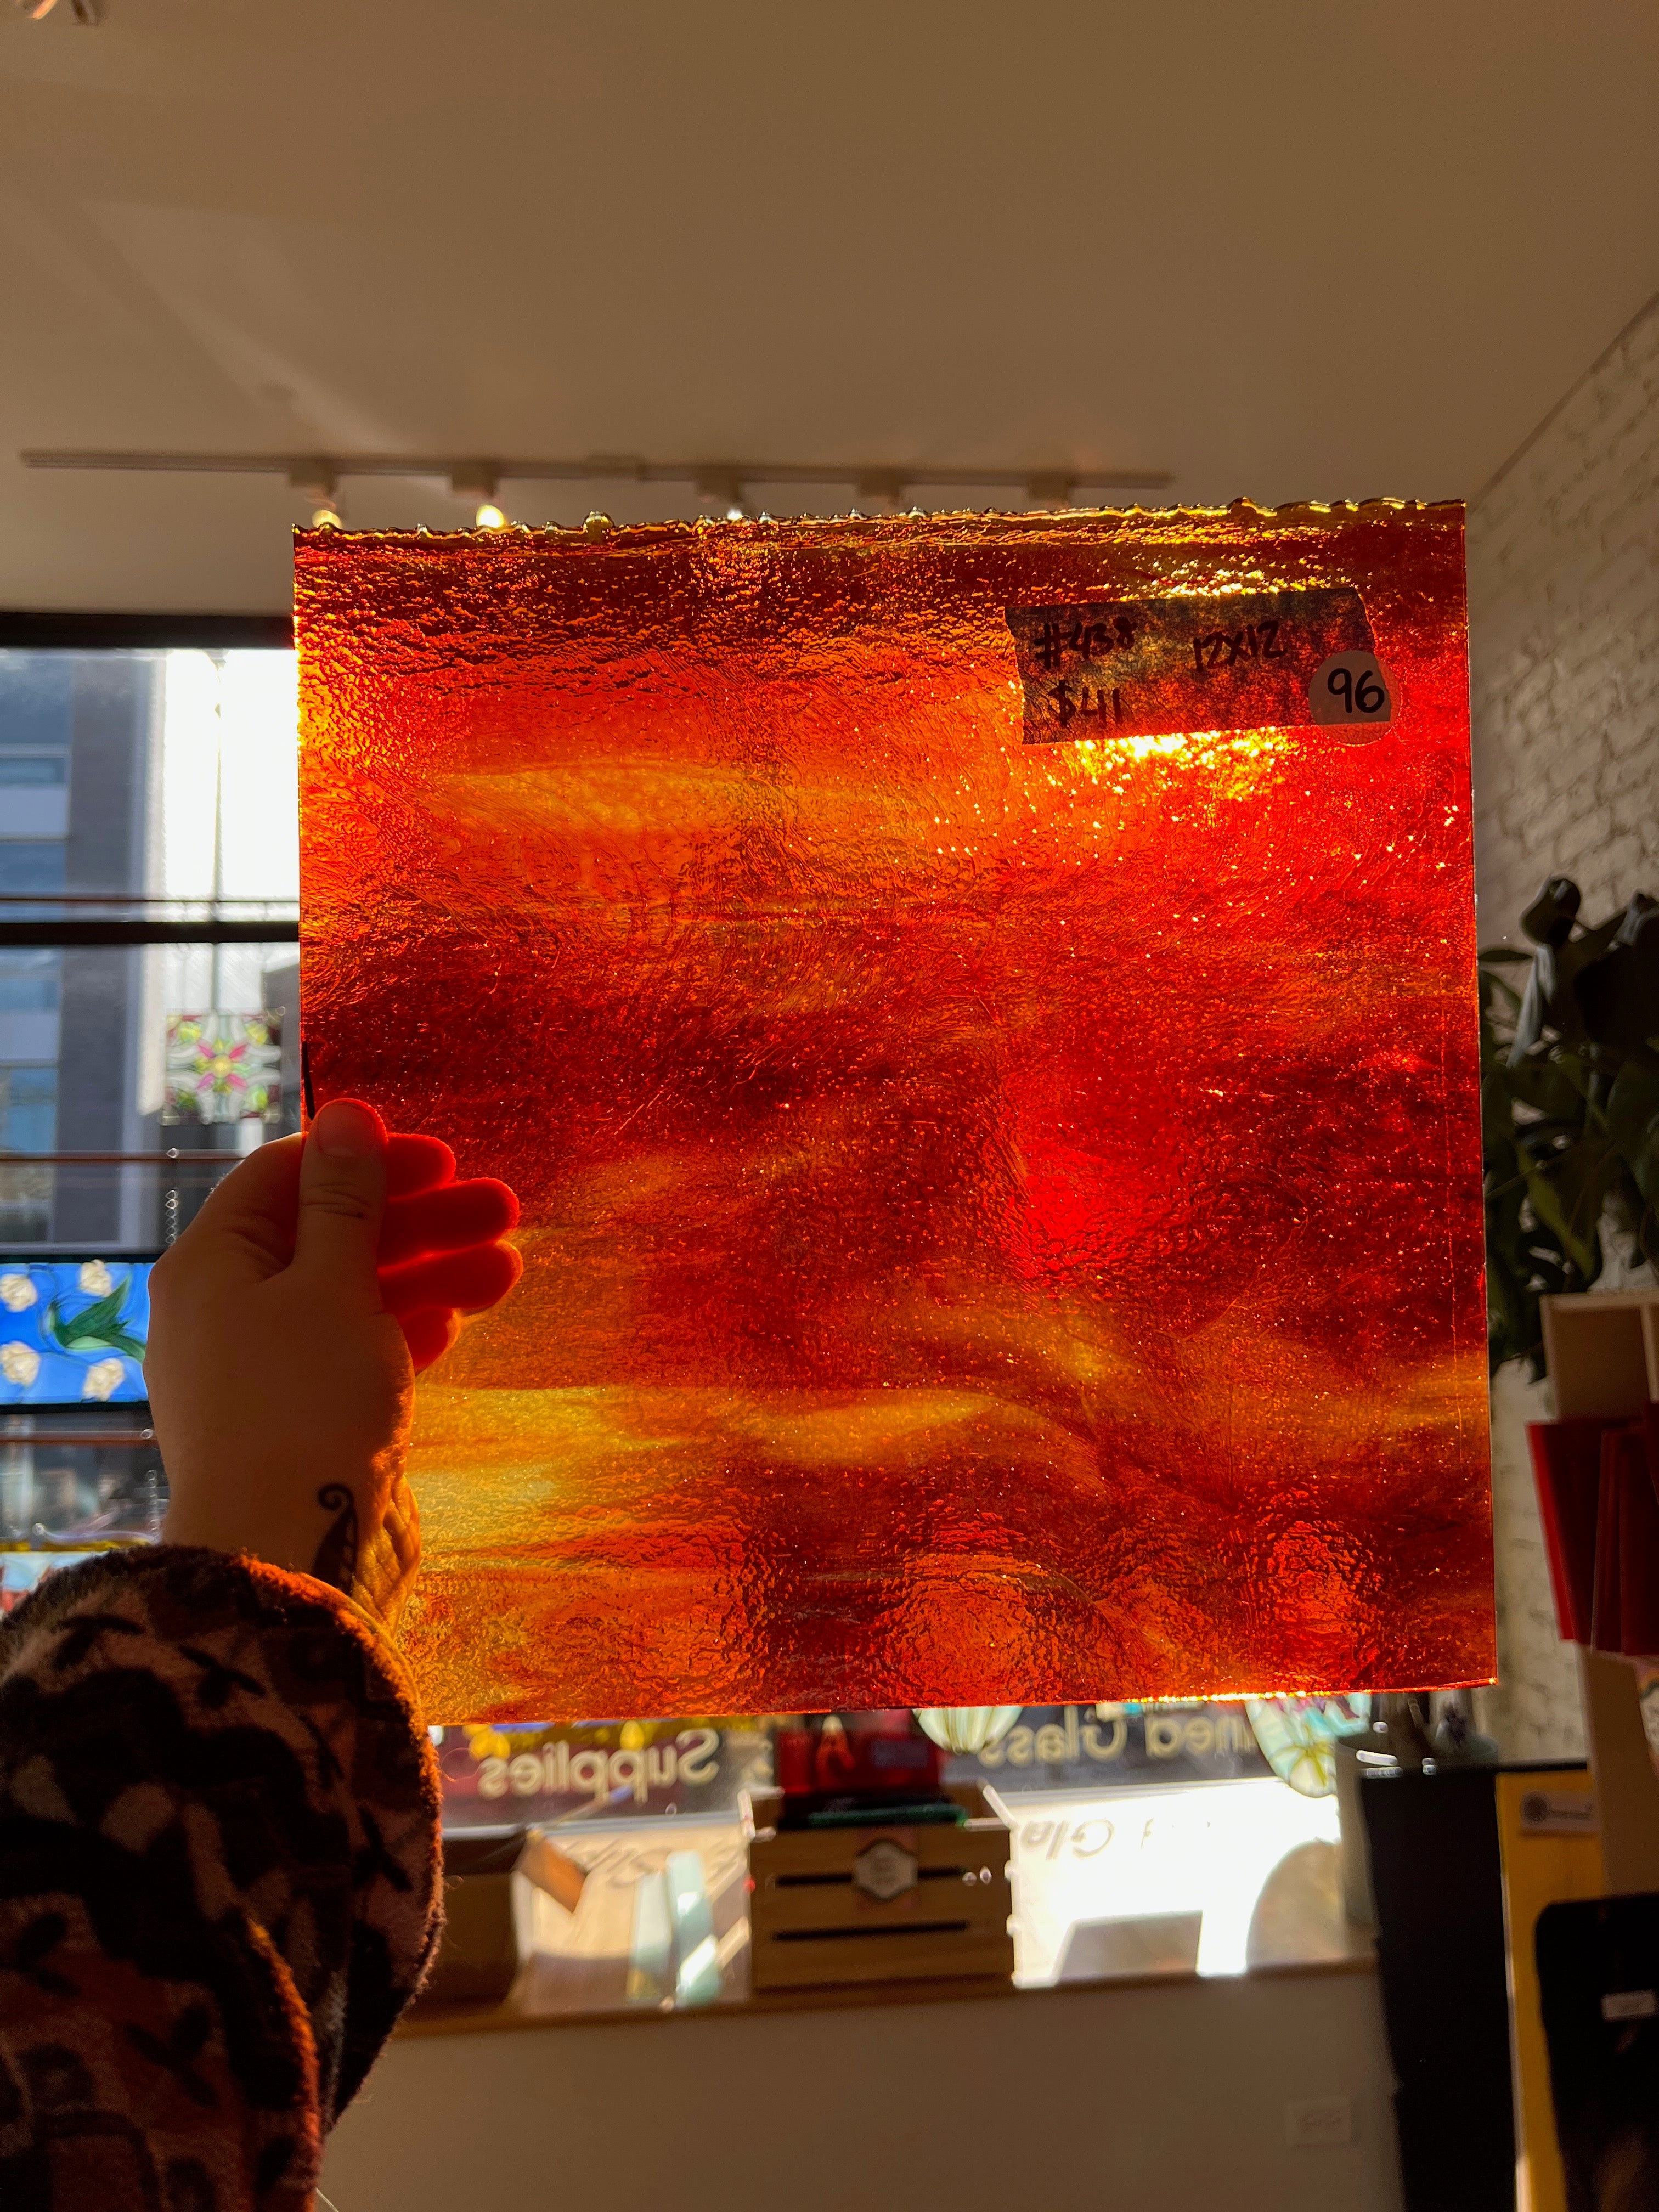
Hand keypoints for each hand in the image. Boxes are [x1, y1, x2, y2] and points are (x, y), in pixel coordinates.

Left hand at [148, 1099, 519, 1600]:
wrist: (288, 1564)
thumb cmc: (302, 1409)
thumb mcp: (332, 1286)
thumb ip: (347, 1202)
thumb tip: (349, 1114)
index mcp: (211, 1266)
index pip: (283, 1177)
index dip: (363, 1158)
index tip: (443, 1158)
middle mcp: (228, 1312)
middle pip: (330, 1236)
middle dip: (418, 1218)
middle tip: (503, 1207)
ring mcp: (269, 1371)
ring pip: (355, 1296)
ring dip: (430, 1272)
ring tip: (508, 1267)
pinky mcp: (308, 1422)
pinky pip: (361, 1353)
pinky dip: (410, 1330)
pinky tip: (462, 1319)